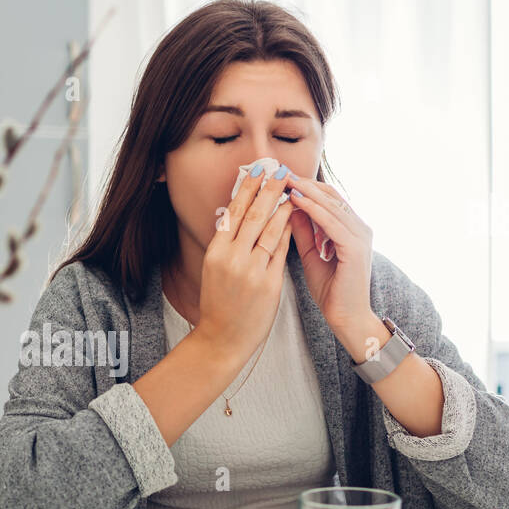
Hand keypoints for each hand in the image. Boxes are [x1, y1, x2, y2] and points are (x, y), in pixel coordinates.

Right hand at [191, 164, 294, 366]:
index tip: (256, 171)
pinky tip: (294, 217)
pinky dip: (287, 231)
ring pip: (269, 230)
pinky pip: (281, 251)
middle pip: (252, 215)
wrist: (223, 339)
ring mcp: (251, 271)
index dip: (246, 189)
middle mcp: (232, 259)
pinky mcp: (269, 284)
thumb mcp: (214, 269)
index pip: (232, 213)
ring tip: (290, 189)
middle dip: (267, 189)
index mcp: (215, 253)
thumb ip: (227, 244)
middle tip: (278, 170)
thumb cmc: (219, 303)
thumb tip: (236, 215)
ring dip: (282, 206)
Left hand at [286, 174, 375, 332]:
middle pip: (331, 195)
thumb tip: (288, 208)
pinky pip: (331, 222)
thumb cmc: (330, 290)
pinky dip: (313, 209)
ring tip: (284, 179)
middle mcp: (359, 228)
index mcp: (351, 228)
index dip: (306, 186)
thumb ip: (303, 231)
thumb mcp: (311, 254)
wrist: (346, 318)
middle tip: (280, 171)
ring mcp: (360, 236)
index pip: (328, 198)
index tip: (281, 178)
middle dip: (305, 182)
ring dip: (306, 190)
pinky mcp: (355, 247)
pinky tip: (294, 200)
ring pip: (331, 204)